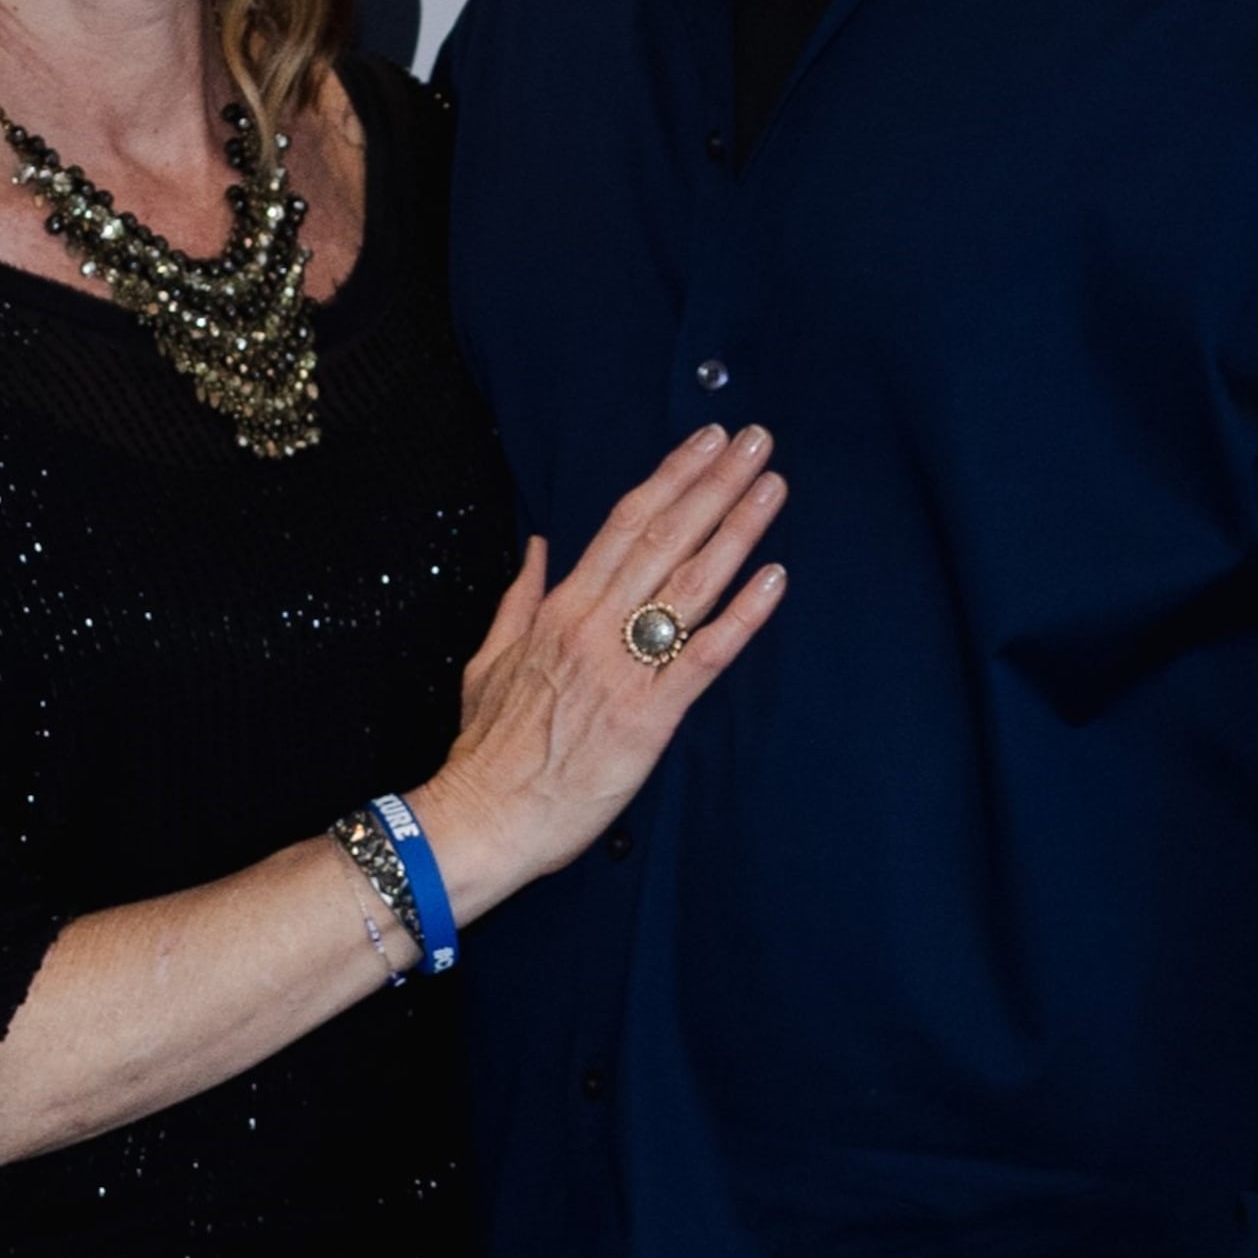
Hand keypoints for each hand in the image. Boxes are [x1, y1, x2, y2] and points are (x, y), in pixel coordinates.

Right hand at [413, 427, 785, 918]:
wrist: (483, 816)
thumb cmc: (487, 750)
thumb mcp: (488, 660)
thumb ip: (519, 599)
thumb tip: (536, 548)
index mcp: (560, 610)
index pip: (624, 526)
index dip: (671, 479)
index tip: (706, 443)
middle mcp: (595, 626)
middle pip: (664, 537)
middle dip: (714, 484)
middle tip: (756, 441)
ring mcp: (624, 669)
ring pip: (688, 583)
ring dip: (736, 529)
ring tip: (772, 487)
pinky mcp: (649, 716)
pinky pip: (704, 655)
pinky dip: (741, 614)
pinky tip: (774, 577)